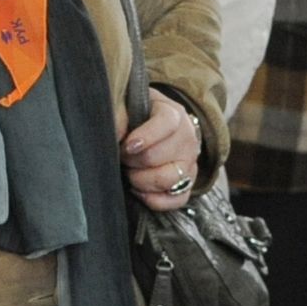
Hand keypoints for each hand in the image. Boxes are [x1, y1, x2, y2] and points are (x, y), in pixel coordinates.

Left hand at [121, 87, 202, 212]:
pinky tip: (138, 190)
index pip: (166, 123)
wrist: (152, 127)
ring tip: (130, 171)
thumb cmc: (136, 115)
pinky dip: (154, 200)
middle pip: (159, 156)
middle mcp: (187, 138)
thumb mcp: (126, 105)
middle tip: (122, 156)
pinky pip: (177, 200)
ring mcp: (190, 163)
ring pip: (168, 180)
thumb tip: (116, 130)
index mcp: (174, 114)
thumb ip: (119, 112)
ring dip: (141, 179)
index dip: (146, 136)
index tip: (128, 146)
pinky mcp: (188, 184)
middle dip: (133, 159)